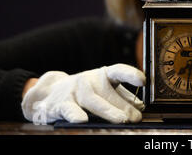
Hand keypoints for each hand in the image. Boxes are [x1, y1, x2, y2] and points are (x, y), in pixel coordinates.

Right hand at [21, 64, 145, 123]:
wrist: (47, 94)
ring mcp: (74, 91)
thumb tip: (140, 106)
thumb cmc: (83, 92)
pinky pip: (69, 109)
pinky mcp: (60, 104)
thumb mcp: (103, 90)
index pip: (118, 71)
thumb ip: (121, 97)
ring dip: (108, 110)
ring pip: (92, 100)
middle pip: (108, 91)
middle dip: (123, 105)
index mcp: (102, 76)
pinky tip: (82, 120)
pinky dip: (75, 114)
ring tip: (121, 120)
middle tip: (136, 117)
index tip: (143, 80)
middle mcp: (88, 80)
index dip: (131, 74)